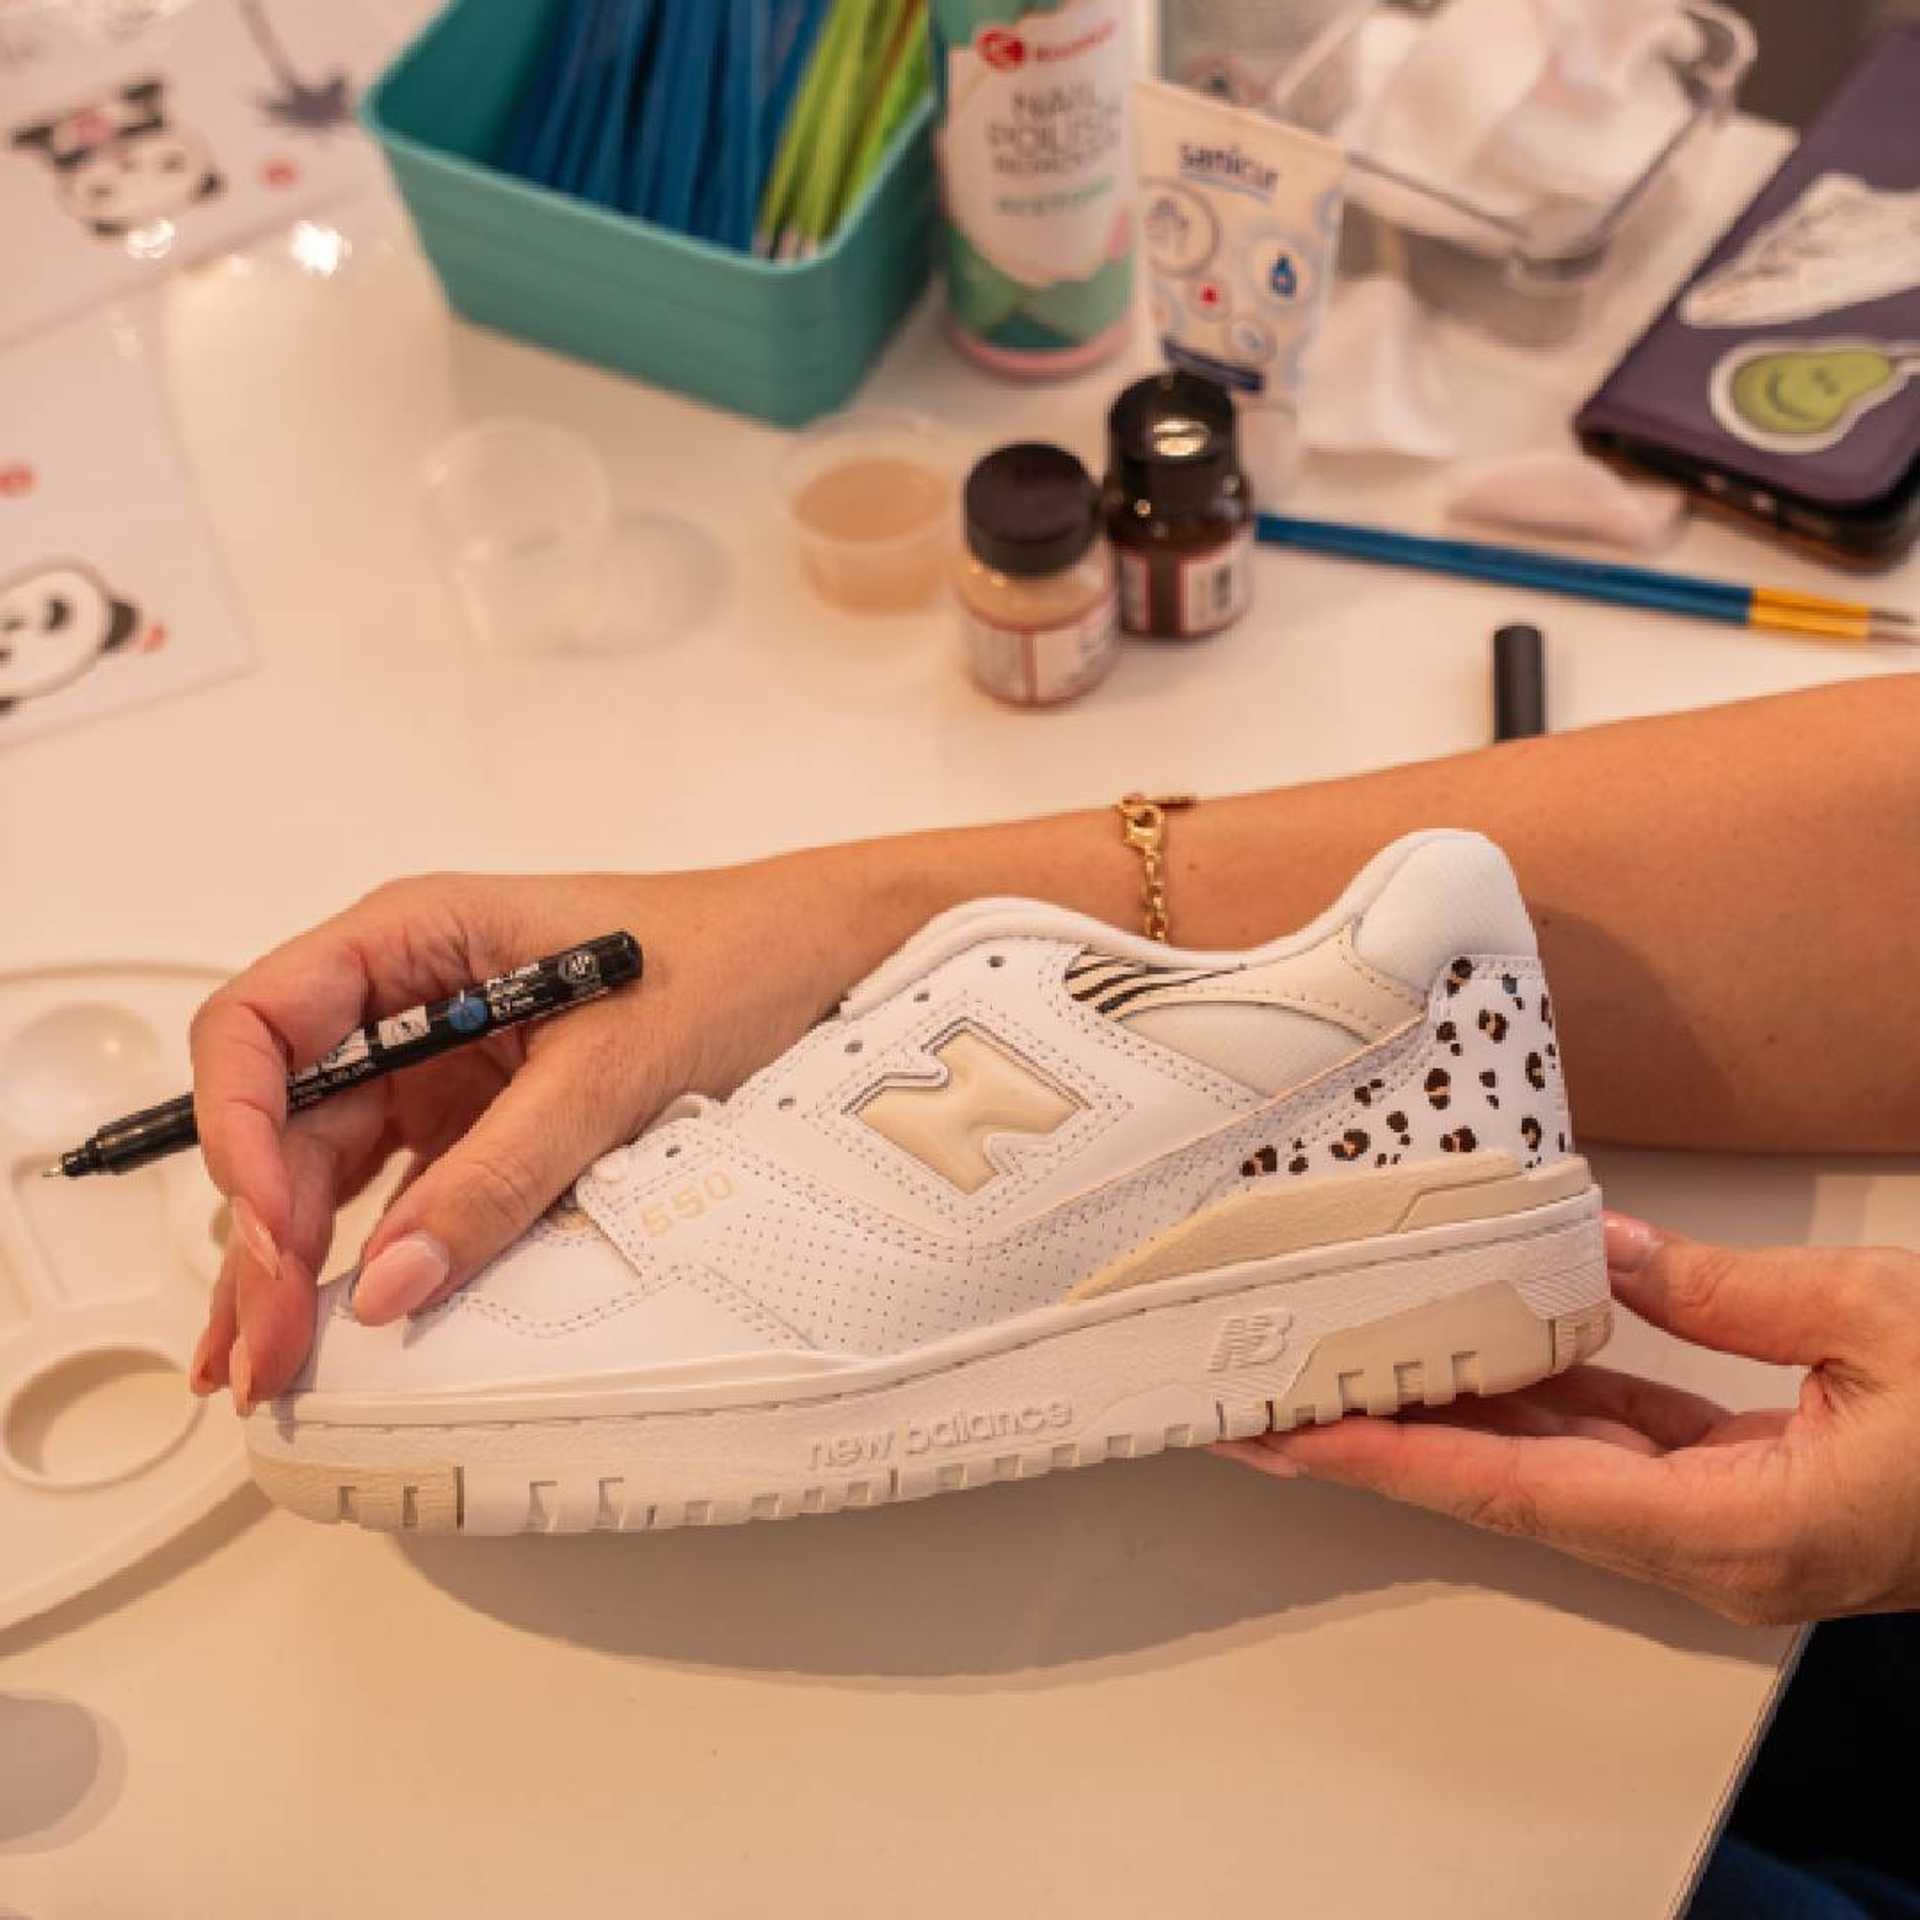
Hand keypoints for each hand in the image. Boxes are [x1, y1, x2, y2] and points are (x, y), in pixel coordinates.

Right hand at [187, 851, 909, 1410]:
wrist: (823, 957)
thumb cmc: (732, 958)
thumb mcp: (614, 1066)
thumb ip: (502, 1171)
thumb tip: (393, 1281)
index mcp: (417, 937)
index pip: (263, 1023)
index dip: (234, 1123)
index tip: (266, 1225)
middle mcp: (411, 998)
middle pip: (287, 1115)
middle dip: (262, 1230)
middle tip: (267, 1346)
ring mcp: (444, 1063)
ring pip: (329, 1165)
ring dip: (291, 1263)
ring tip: (265, 1366)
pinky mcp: (485, 1118)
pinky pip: (402, 1190)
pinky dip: (366, 1256)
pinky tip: (336, 1327)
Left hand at [1218, 1214, 1919, 1624]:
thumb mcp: (1873, 1319)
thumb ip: (1722, 1289)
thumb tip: (1603, 1248)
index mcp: (1735, 1529)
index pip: (1517, 1493)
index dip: (1390, 1461)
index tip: (1289, 1435)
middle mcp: (1710, 1551)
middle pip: (1511, 1492)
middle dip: (1387, 1445)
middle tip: (1273, 1399)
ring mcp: (1725, 1529)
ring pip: (1554, 1472)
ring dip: (1452, 1423)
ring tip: (1348, 1371)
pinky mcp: (1747, 1492)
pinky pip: (1618, 1450)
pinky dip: (1541, 1405)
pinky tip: (1479, 1354)